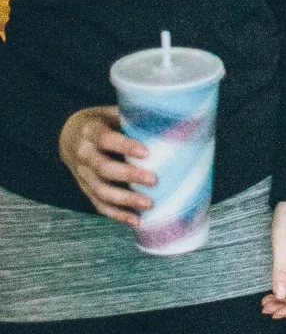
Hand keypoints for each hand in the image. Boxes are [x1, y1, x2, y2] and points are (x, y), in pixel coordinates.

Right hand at [58, 106, 155, 224]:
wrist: (68, 136)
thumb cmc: (101, 122)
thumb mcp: (111, 112)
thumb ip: (133, 117)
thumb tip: (170, 118)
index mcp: (90, 130)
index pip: (105, 139)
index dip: (124, 146)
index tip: (146, 152)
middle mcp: (82, 154)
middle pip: (103, 168)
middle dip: (129, 175)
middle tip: (154, 180)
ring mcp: (82, 174)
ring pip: (101, 191)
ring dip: (125, 200)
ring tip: (149, 204)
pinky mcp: (85, 189)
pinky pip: (99, 205)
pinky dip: (117, 215)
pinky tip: (136, 220)